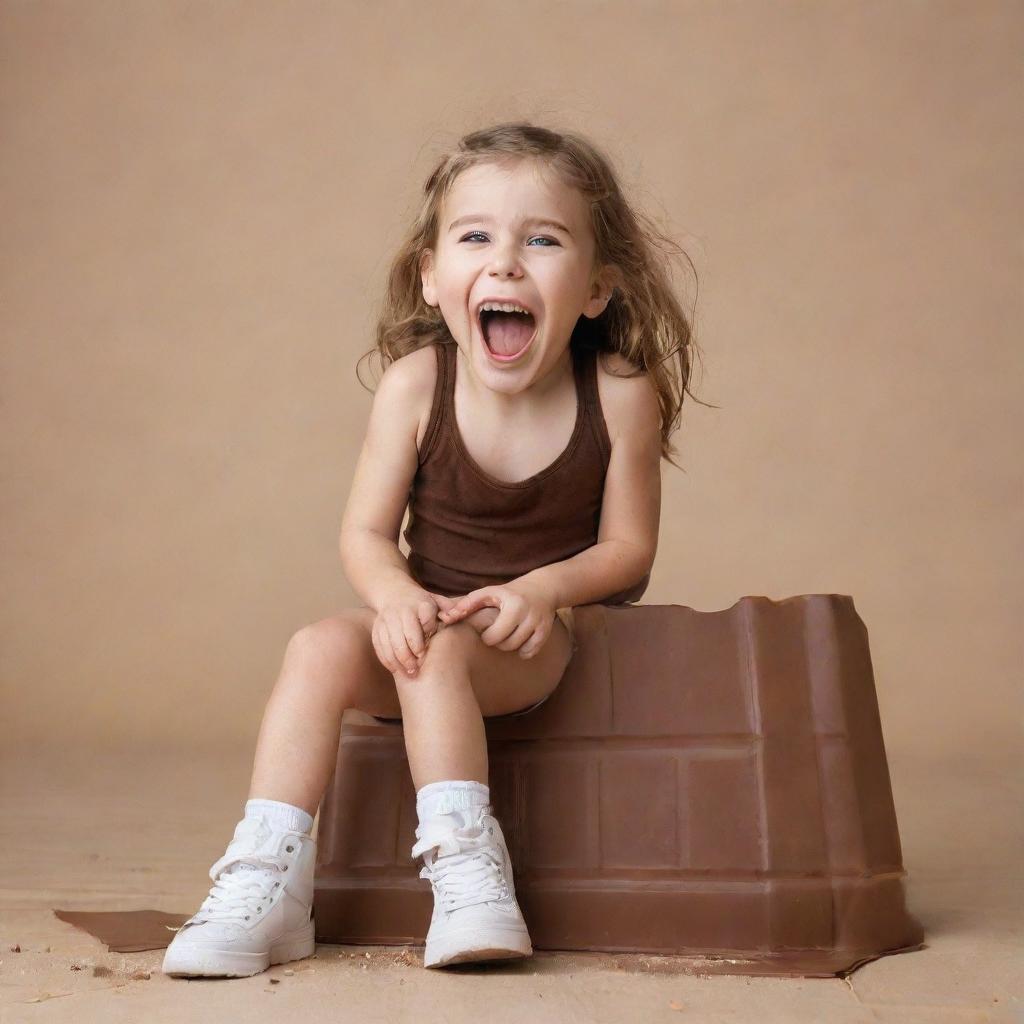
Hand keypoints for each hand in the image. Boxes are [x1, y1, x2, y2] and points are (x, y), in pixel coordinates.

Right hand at [371, 587, 457, 677]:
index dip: (426, 637)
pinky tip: (396, 669)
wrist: (394, 593)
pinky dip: (387, 660)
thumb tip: (456, 616)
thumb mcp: (437, 601)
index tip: (428, 650)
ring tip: (410, 674)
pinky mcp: (376, 628)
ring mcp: (386, 619)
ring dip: (400, 662)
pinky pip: (380, 646)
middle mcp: (401, 610)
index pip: (425, 621)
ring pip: (391, 644)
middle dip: (411, 656)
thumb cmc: (422, 603)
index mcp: (420, 603)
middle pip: (405, 636)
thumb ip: (449, 609)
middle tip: (418, 670)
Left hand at [436, 579, 556, 658]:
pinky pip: (530, 652)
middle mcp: (528, 615)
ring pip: (518, 649)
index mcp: (513, 605)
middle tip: (495, 634)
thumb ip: (467, 604)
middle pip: (506, 645)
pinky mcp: (546, 632)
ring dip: (509, 646)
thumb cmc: (508, 592)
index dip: (486, 636)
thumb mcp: (488, 593)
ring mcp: (539, 624)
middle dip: (497, 642)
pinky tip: (518, 641)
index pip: (494, 636)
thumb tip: (446, 617)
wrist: (542, 588)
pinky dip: (523, 651)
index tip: (486, 629)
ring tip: (505, 635)